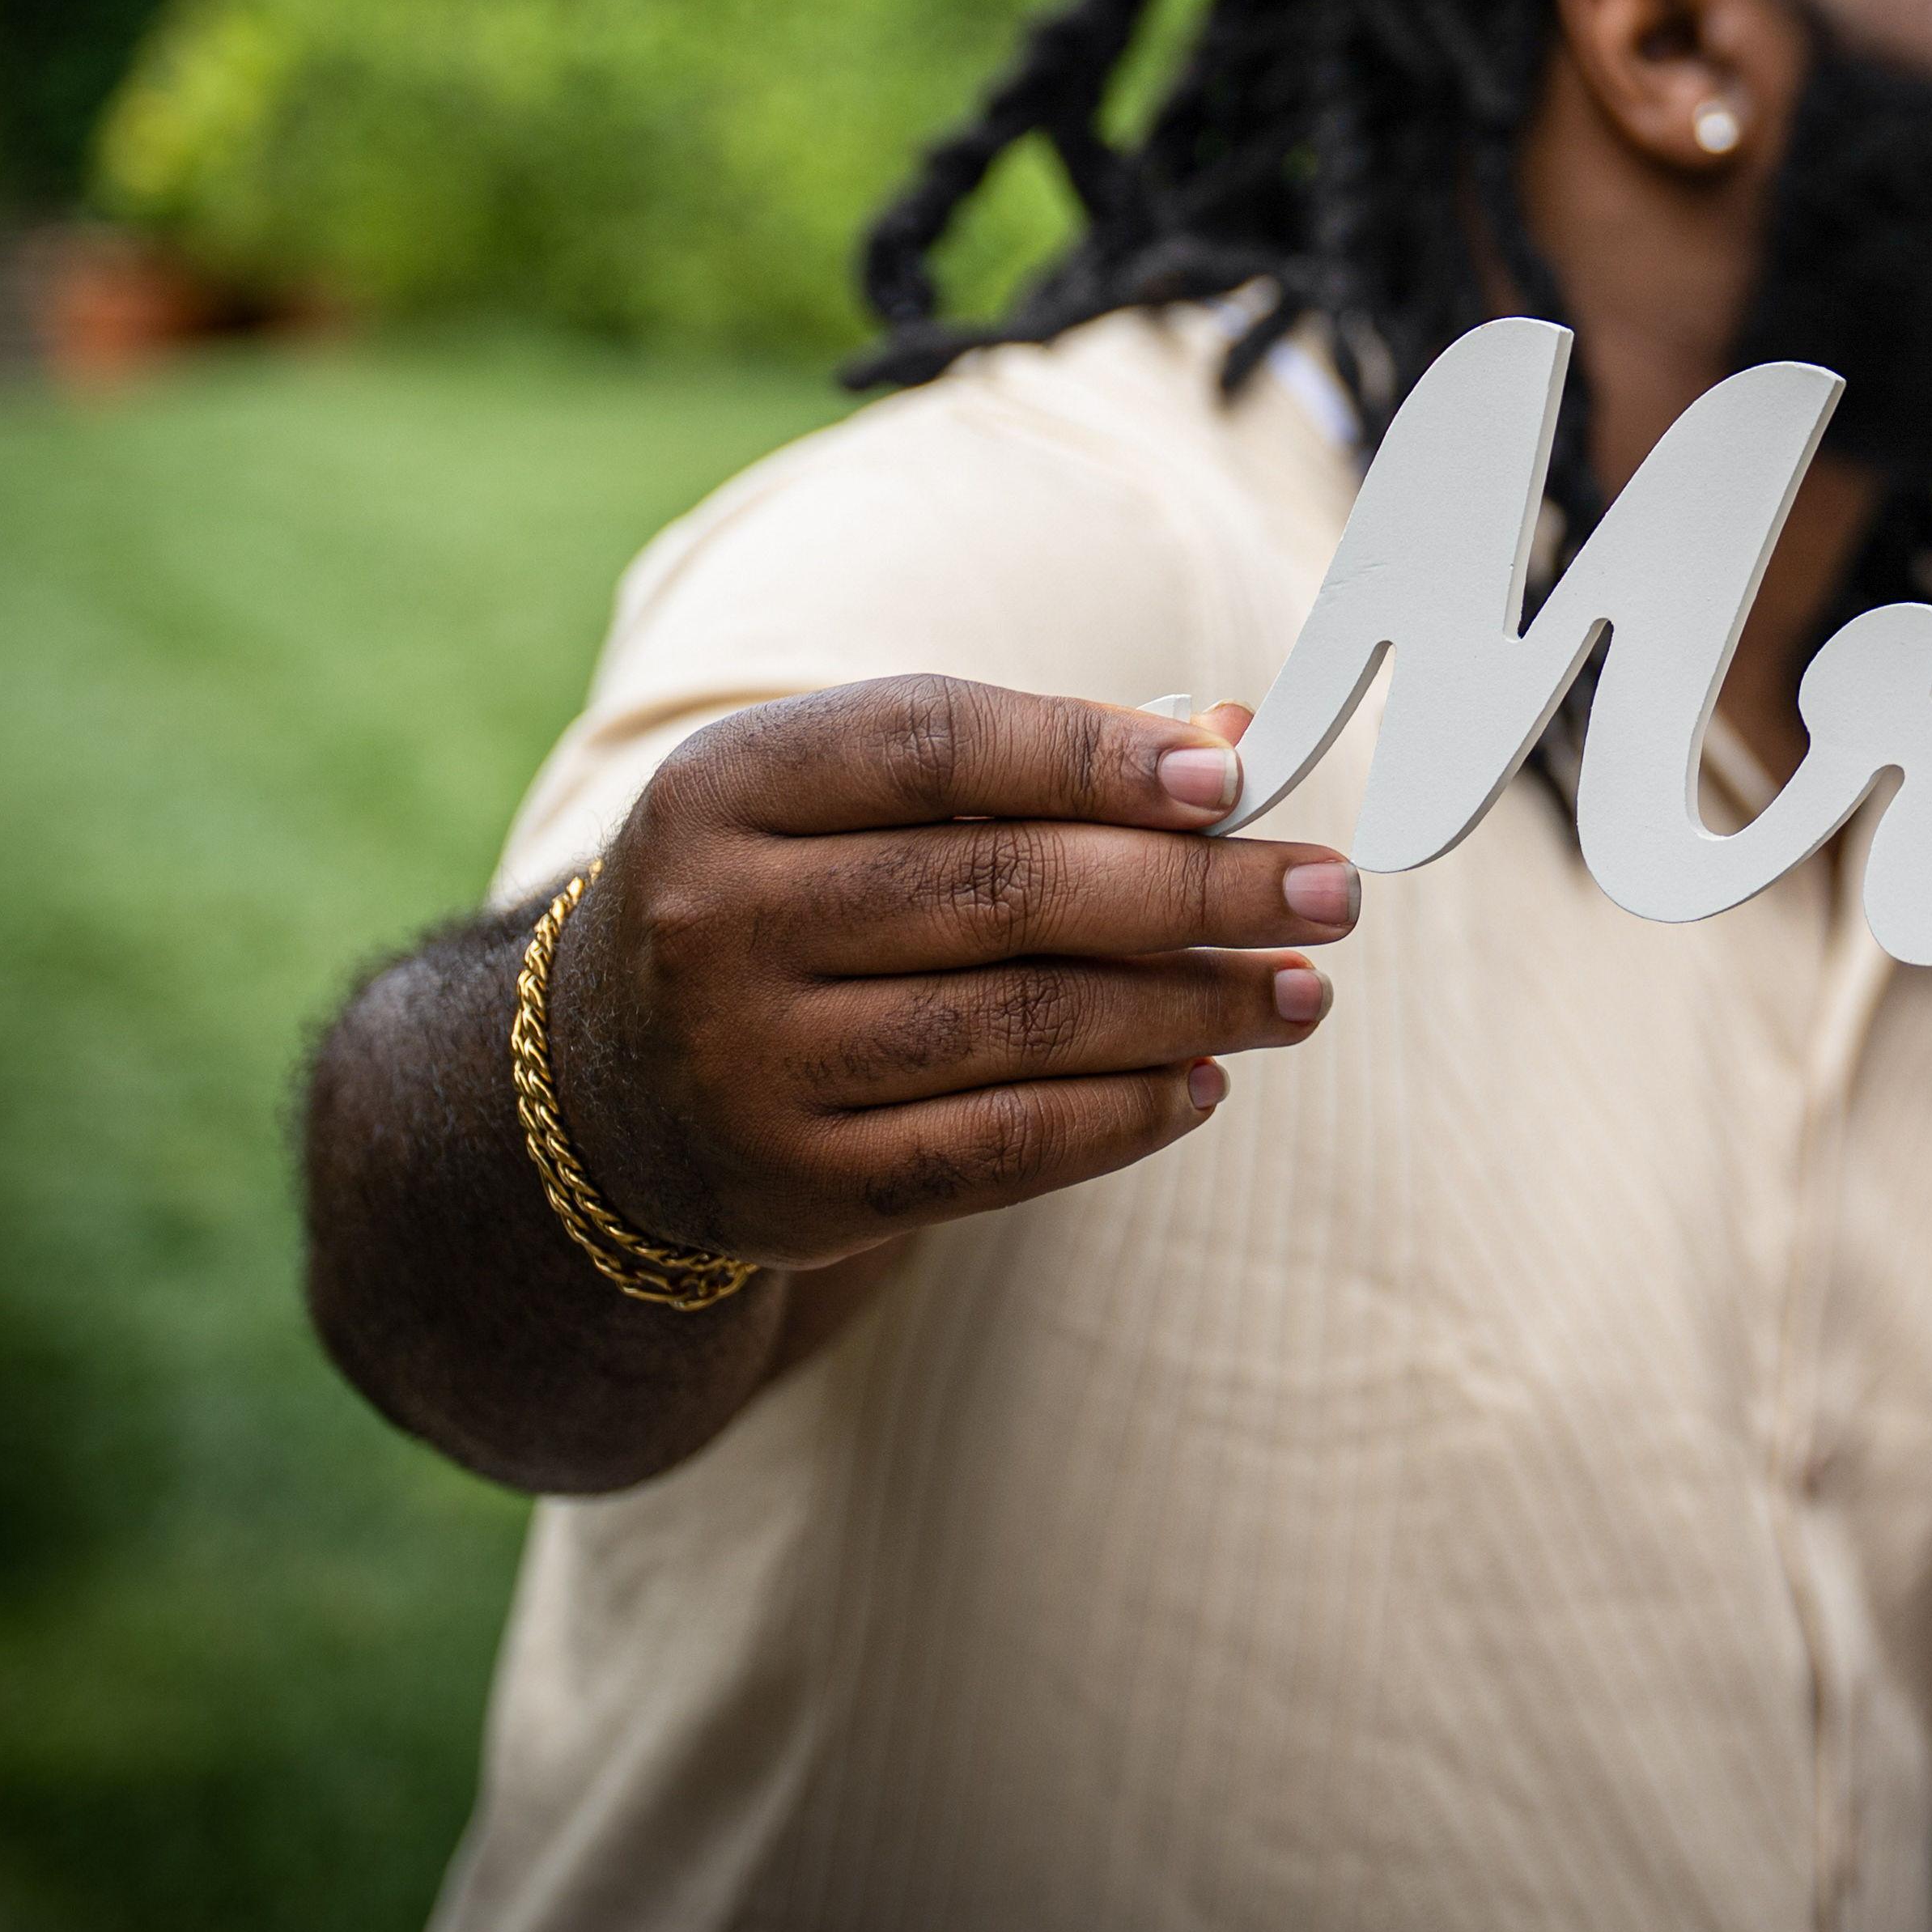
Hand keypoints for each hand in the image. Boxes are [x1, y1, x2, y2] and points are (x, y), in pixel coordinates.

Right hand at [539, 679, 1361, 1268]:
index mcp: (729, 788)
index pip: (934, 742)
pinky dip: (1123, 1115)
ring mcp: (749, 1066)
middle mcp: (722, 923)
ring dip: (1187, 1009)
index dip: (1093, 754)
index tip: (1236, 778)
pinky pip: (999, 1148)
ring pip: (1017, 1027)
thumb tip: (1228, 743)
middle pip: (1000, 892)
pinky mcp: (797, 1188)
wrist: (603, 1087)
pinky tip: (1205, 1080)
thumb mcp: (853, 803)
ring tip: (1297, 992)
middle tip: (1328, 893)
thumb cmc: (785, 897)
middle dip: (1193, 892)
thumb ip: (1029, 762)